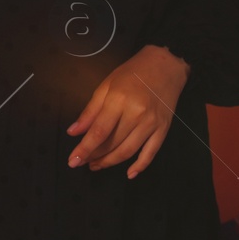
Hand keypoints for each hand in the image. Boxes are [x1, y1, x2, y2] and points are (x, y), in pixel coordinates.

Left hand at [67, 44, 189, 177]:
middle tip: (82, 162)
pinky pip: (151, 153)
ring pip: (129, 151)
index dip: (85, 148)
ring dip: (111, 162)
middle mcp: (137, 114)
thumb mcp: (105, 85)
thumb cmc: (132, 73)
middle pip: (112, 143)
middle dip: (94, 156)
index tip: (73, 160)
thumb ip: (90, 110)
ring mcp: (152, 123)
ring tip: (97, 165)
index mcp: (119, 100)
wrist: (165, 66)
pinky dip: (140, 166)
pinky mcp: (164, 129)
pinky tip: (129, 173)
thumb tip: (74, 131)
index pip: (99, 131)